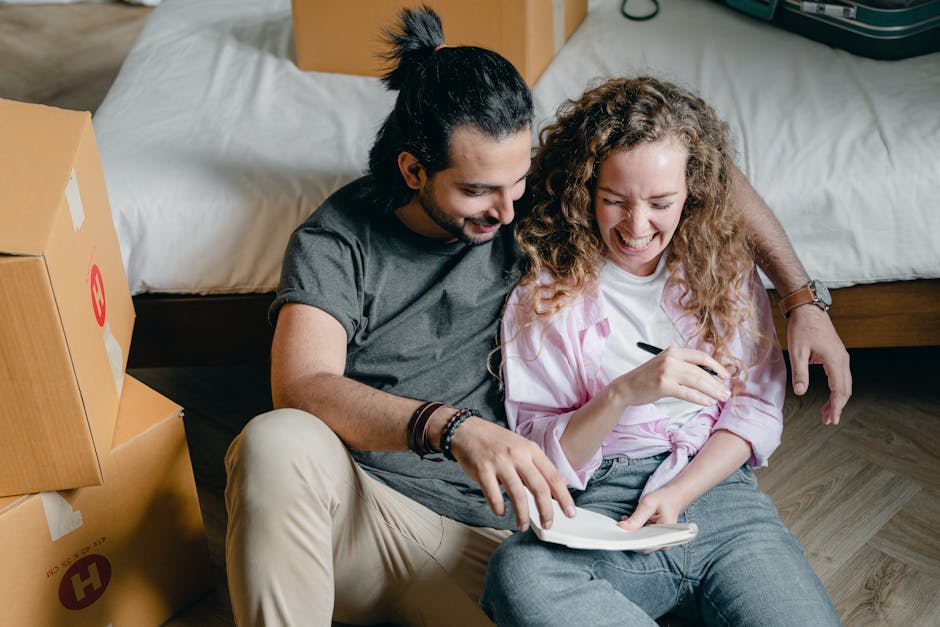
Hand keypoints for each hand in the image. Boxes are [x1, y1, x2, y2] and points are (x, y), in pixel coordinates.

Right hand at [448, 417, 575, 530]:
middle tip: (548, 524)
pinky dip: (498, 507)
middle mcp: (518, 455)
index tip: (570, 512)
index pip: (552, 476)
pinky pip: (493, 494)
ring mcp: (500, 462)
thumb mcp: (522, 446)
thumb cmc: (496, 441)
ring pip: (517, 494)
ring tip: (522, 526)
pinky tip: (501, 512)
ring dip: (522, 514)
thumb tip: (560, 483)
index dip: (563, 496)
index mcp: (531, 450)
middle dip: (546, 510)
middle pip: (539, 487)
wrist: (467, 430)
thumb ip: (539, 465)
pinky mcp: (483, 469)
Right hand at [614, 347, 730, 406]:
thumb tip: (709, 375)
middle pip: (701, 370)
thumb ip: (683, 366)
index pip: (701, 356)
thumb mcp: (665, 364)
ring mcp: (666, 372)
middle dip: (717, 383)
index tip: (725, 376)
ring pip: (697, 381)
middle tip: (727, 393)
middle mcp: (671, 359)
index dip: (716, 366)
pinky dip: (700, 398)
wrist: (626, 387)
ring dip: (712, 391)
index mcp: (673, 351)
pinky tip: (708, 402)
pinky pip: (687, 393)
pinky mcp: (663, 386)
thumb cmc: (647, 377)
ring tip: (722, 398)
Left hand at [617, 485, 685, 548]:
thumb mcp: (649, 504)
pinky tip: (627, 522)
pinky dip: (633, 532)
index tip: (621, 537)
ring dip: (631, 534)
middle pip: (643, 546)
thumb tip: (623, 527)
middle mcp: (664, 541)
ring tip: (623, 523)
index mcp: (667, 534)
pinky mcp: (654, 538)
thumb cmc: (664, 499)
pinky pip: (641, 538)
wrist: (673, 497)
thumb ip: (637, 517)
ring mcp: (659, 541)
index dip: (633, 543)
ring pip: (641, 543)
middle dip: (630, 538)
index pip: (648, 546)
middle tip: (618, 529)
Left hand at [786, 305, 851, 424]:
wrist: (808, 309)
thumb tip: (801, 393)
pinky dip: (836, 389)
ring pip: (844, 384)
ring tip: (827, 413)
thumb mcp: (797, 352)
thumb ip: (800, 373)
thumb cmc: (802, 328)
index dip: (836, 407)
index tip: (832, 420)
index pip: (839, 390)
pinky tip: (829, 397)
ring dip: (837, 399)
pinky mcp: (837, 355)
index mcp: (835, 360)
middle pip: (845, 389)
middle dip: (837, 406)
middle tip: (828, 421)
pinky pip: (840, 376)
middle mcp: (843, 360)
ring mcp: (842, 357)